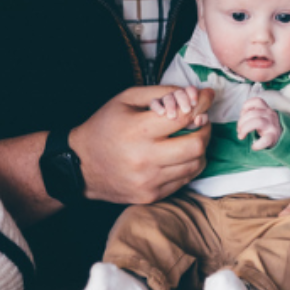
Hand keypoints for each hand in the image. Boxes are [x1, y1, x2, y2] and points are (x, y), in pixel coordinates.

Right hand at [70, 86, 213, 205]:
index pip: (185, 116)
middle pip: (197, 146)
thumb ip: (160, 92)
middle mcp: (145, 158)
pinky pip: (184, 180)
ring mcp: (149, 181)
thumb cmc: (104, 127)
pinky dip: (188, 165)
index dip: (203, 103)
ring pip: (195, 165)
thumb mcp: (126, 99)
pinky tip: (178, 155)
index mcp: (138, 131)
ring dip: (200, 149)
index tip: (208, 96)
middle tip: (202, 121)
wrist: (81, 166)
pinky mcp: (151, 196)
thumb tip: (193, 94)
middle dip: (205, 129)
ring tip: (191, 137)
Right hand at [150, 86, 207, 129]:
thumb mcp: (196, 121)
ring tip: (173, 116)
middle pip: (179, 93)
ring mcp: (166, 99)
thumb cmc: (188, 121)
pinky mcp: (156, 104)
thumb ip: (201, 119)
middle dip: (184, 100)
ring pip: (168, 97)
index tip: (194, 103)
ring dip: (171, 105)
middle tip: (187, 111)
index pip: (190, 89)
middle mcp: (177, 95)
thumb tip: (199, 120)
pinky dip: (157, 106)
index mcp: (188, 96)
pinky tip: (161, 113)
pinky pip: (155, 102)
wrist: (172, 127)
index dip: (193, 94)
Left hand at [237, 97, 280, 150]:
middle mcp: (270, 115)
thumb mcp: (262, 116)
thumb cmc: (267, 127)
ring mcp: (272, 126)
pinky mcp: (273, 137)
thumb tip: (240, 119)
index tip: (242, 115)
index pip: (257, 101)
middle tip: (239, 130)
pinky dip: (257, 144)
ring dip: (245, 129)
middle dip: (241, 122)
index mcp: (266, 109)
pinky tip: (254, 146)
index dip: (246, 107)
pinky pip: (265, 140)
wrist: (283, 138)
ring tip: (241, 136)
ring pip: (257, 122)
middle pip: (253, 113)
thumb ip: (253, 113)